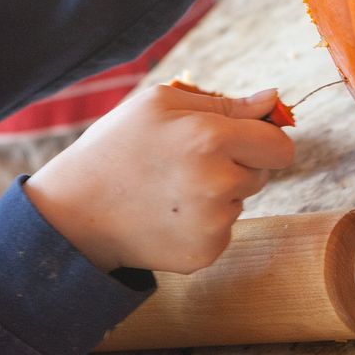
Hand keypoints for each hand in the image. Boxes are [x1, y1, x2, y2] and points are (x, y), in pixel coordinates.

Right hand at [24, 84, 294, 274]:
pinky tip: (167, 214)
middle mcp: (219, 184)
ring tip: (170, 189)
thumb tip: (274, 100)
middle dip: (236, 165)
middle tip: (187, 162)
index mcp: (211, 137)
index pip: (280, 146)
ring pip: (240, 202)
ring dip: (218, 194)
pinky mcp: (204, 253)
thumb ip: (225, 102)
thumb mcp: (160, 104)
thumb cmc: (117, 145)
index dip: (263, 140)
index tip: (244, 140)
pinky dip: (203, 223)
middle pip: (263, 174)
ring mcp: (213, 224)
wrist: (75, 210)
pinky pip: (222, 230)